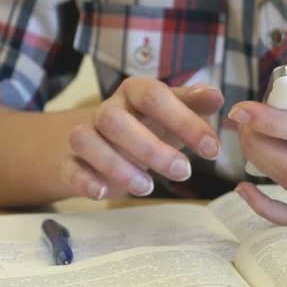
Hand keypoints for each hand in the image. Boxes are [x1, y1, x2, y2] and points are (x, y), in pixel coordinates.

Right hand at [62, 77, 223, 198]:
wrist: (102, 140)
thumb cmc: (147, 125)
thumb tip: (217, 96)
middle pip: (116, 120)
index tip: (213, 150)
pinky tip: (104, 194)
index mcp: (135, 92)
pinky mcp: (70, 162)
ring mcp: (86, 135)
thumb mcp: (172, 113)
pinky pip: (69, 168)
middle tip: (183, 172)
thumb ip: (193, 104)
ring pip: (87, 141)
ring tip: (148, 188)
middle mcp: (107, 110)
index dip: (185, 121)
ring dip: (117, 166)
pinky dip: (85, 181)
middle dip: (151, 148)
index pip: (155, 96)